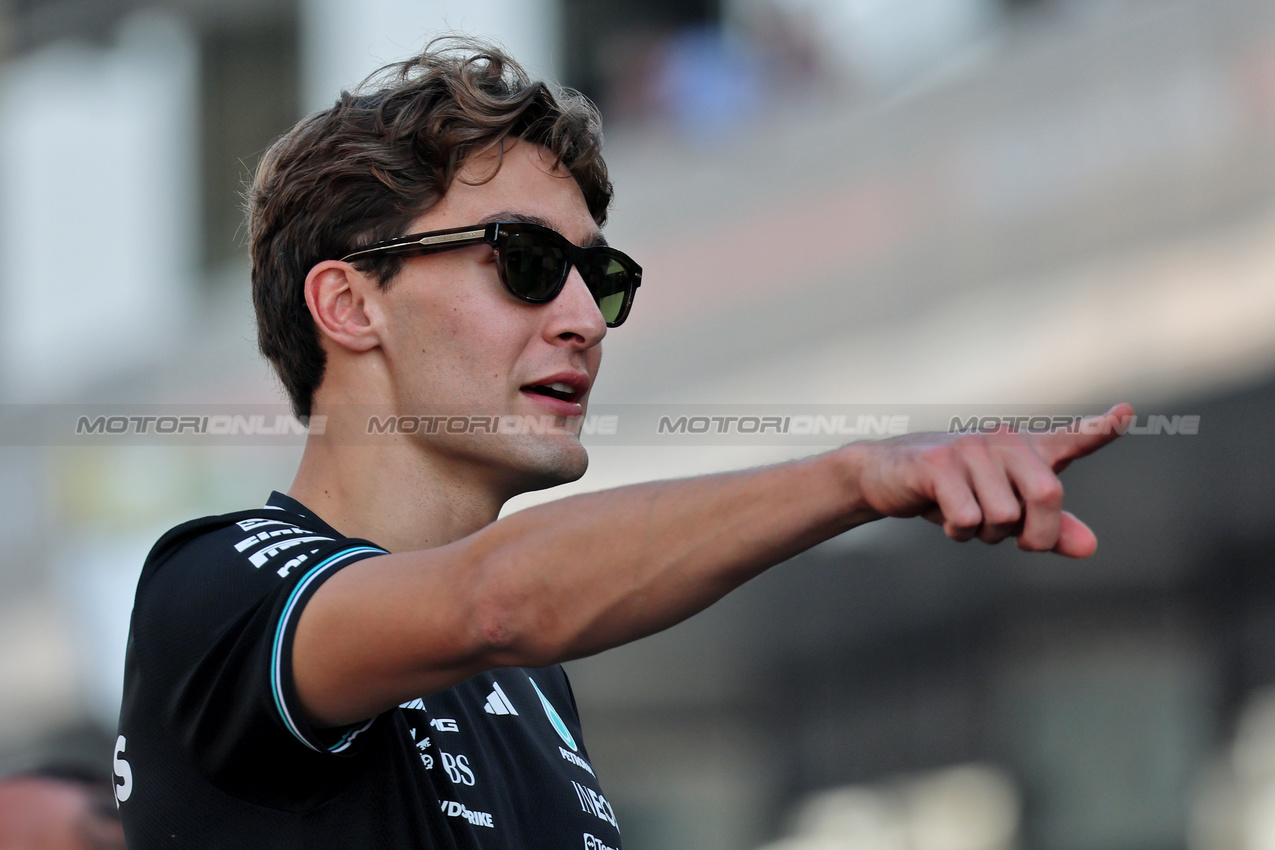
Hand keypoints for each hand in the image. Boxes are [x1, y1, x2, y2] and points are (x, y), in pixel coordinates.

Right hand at [851, 404, 1133, 557]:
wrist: (887, 477)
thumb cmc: (955, 492)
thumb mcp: (1005, 512)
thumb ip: (1050, 528)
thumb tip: (1090, 548)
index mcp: (1026, 450)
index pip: (1071, 439)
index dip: (1101, 429)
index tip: (1127, 413)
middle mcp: (1003, 441)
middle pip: (1047, 495)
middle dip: (1038, 534)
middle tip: (1020, 544)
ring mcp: (969, 450)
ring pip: (1002, 516)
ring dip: (985, 535)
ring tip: (965, 519)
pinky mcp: (937, 464)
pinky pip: (967, 517)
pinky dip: (958, 531)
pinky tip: (943, 516)